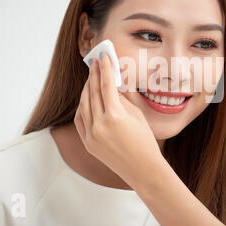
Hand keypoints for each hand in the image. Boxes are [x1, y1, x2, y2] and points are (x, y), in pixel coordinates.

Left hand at [74, 52, 163, 188]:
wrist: (141, 168)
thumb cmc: (145, 141)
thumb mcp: (137, 115)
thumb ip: (122, 98)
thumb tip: (113, 82)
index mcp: (114, 116)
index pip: (106, 85)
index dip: (105, 69)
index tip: (103, 57)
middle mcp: (99, 125)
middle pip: (92, 92)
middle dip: (94, 75)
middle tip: (95, 62)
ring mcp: (91, 135)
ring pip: (83, 104)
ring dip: (87, 89)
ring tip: (91, 78)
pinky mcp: (87, 142)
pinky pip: (80, 119)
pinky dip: (83, 106)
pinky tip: (87, 97)